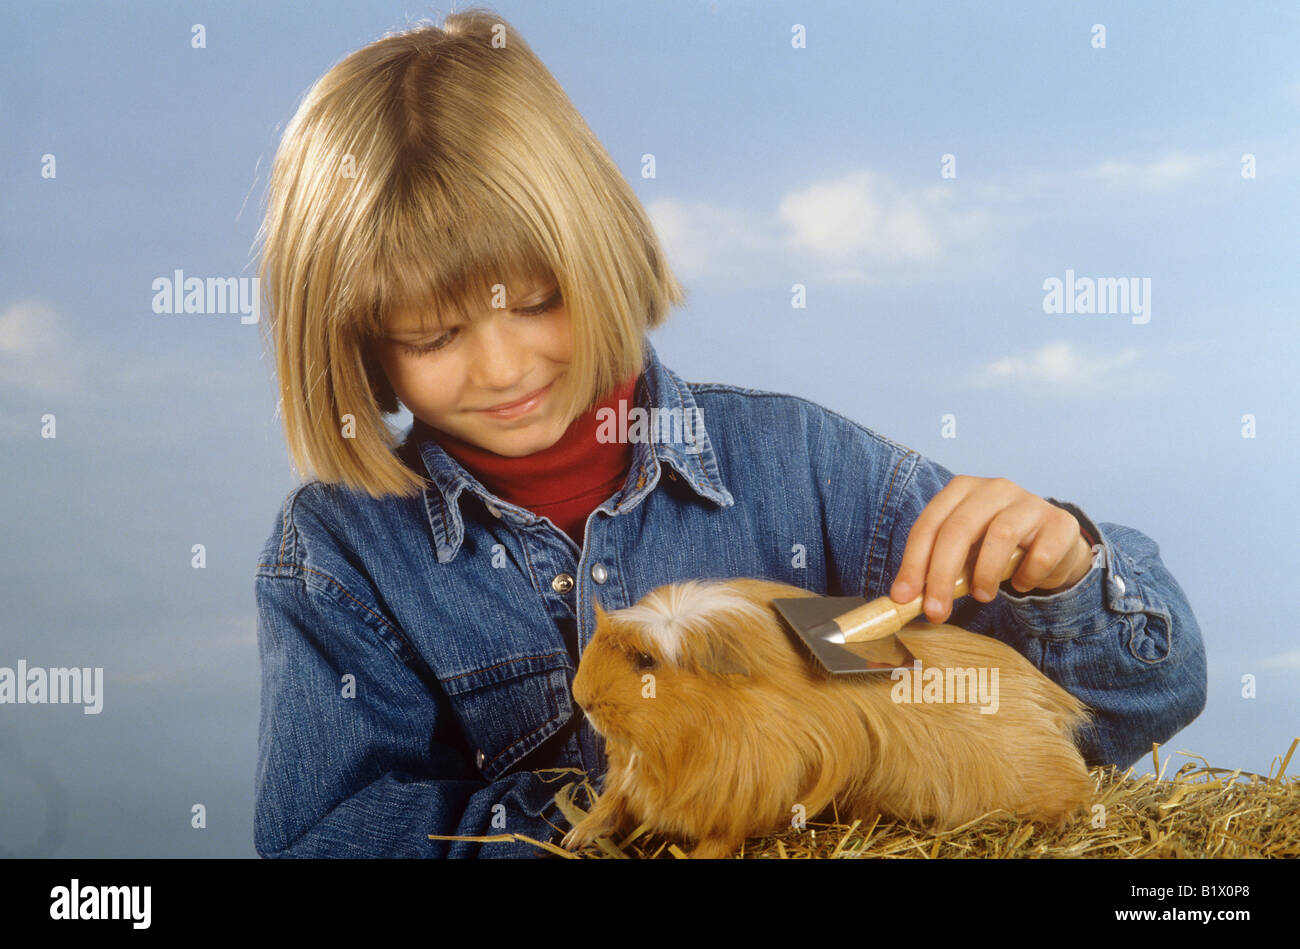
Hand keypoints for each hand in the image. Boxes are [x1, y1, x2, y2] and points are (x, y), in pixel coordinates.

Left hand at [888, 475, 1093, 623]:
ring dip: (985, 575)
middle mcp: (994, 488)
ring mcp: (1029, 501)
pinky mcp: (1060, 522)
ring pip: (999, 536)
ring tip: (982, 596)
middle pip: (958, 529)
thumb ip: (935, 568)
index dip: (913, 562)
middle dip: (941, 575)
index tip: (903, 597)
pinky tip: (1022, 584)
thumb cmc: (996, 551)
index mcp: (961, 490)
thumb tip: (903, 598)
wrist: (1052, 548)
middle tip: (935, 611)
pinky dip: (1027, 577)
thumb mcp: (962, 555)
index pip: (929, 524)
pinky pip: (1040, 554)